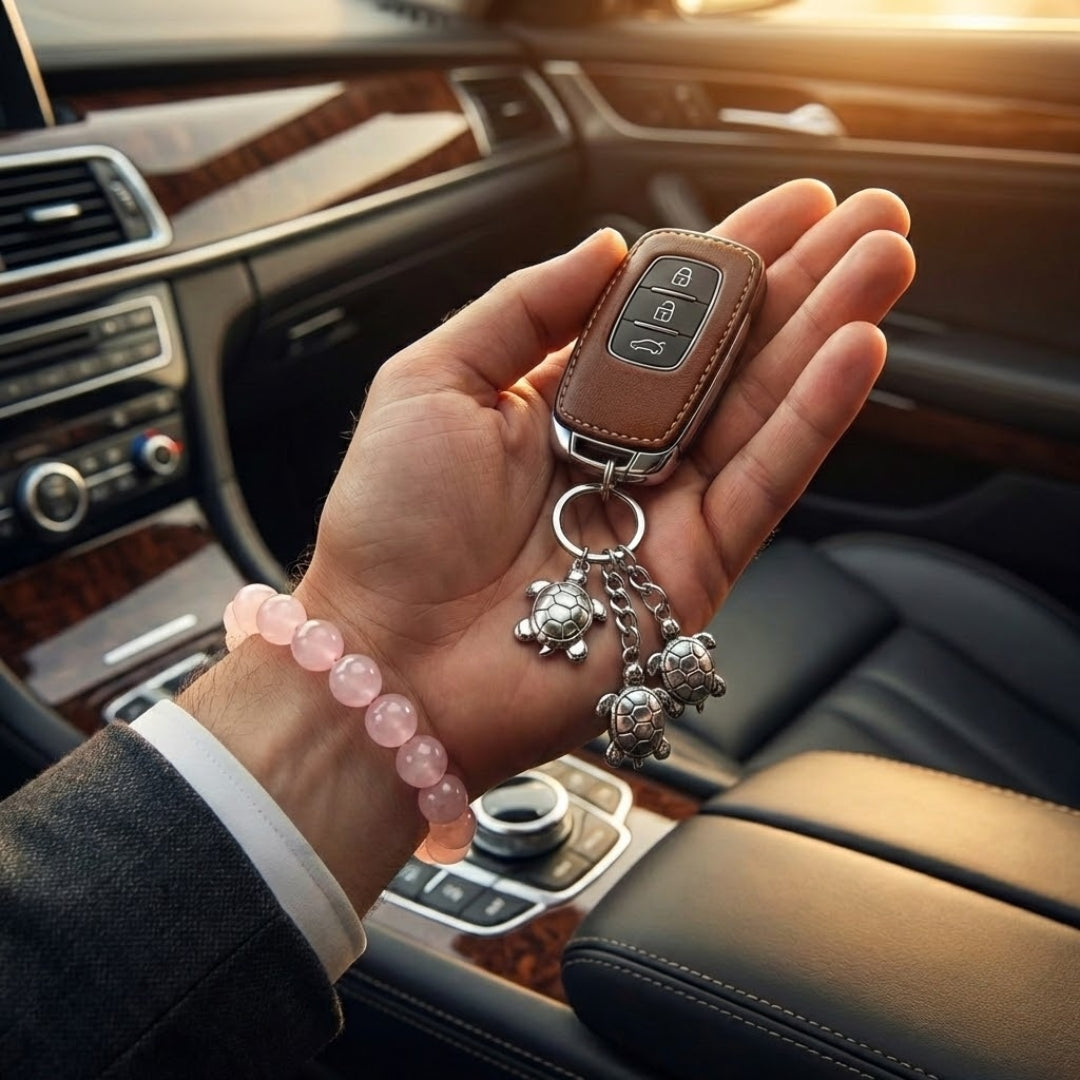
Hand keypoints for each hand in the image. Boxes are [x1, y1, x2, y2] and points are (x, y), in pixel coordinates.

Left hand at [297, 179, 915, 793]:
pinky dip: (813, 419)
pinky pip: (763, 482)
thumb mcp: (433, 379)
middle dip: (805, 283)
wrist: (391, 658)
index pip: (666, 316)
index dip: (729, 258)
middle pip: (733, 355)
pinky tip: (854, 353)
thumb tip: (606, 245)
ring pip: (764, 408)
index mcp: (565, 403)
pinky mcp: (694, 569)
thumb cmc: (390, 527)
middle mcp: (625, 453)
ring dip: (830, 333)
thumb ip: (524, 308)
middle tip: (873, 220)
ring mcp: (666, 511)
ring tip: (885, 263)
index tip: (792, 203)